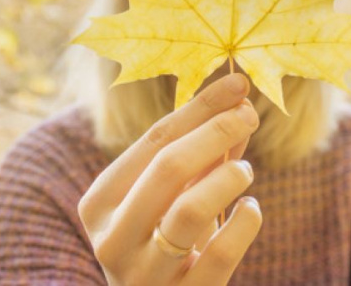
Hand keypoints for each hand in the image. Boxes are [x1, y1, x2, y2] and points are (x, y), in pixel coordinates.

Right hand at [78, 73, 261, 285]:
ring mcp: (143, 276)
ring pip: (190, 211)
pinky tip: (250, 208)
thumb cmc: (161, 236)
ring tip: (245, 169)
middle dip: (216, 132)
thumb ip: (199, 150)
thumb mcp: (169, 192)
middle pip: (168, 168)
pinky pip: (221, 255)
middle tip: (249, 114)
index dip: (199, 108)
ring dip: (229, 177)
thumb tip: (238, 99)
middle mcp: (112, 239)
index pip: (153, 141)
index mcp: (100, 202)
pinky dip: (245, 222)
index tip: (236, 84)